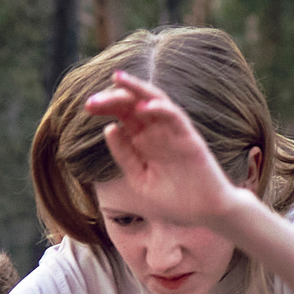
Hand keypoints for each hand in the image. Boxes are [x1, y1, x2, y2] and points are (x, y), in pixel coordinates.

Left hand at [83, 71, 246, 226]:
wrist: (206, 214)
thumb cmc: (174, 200)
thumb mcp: (140, 180)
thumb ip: (125, 157)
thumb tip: (109, 129)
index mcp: (143, 140)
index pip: (122, 115)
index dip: (105, 108)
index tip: (88, 107)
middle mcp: (157, 131)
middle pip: (133, 104)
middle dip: (112, 99)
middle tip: (92, 101)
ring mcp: (174, 132)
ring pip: (155, 101)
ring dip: (137, 89)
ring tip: (118, 79)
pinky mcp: (189, 138)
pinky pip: (175, 117)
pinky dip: (160, 109)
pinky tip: (143, 107)